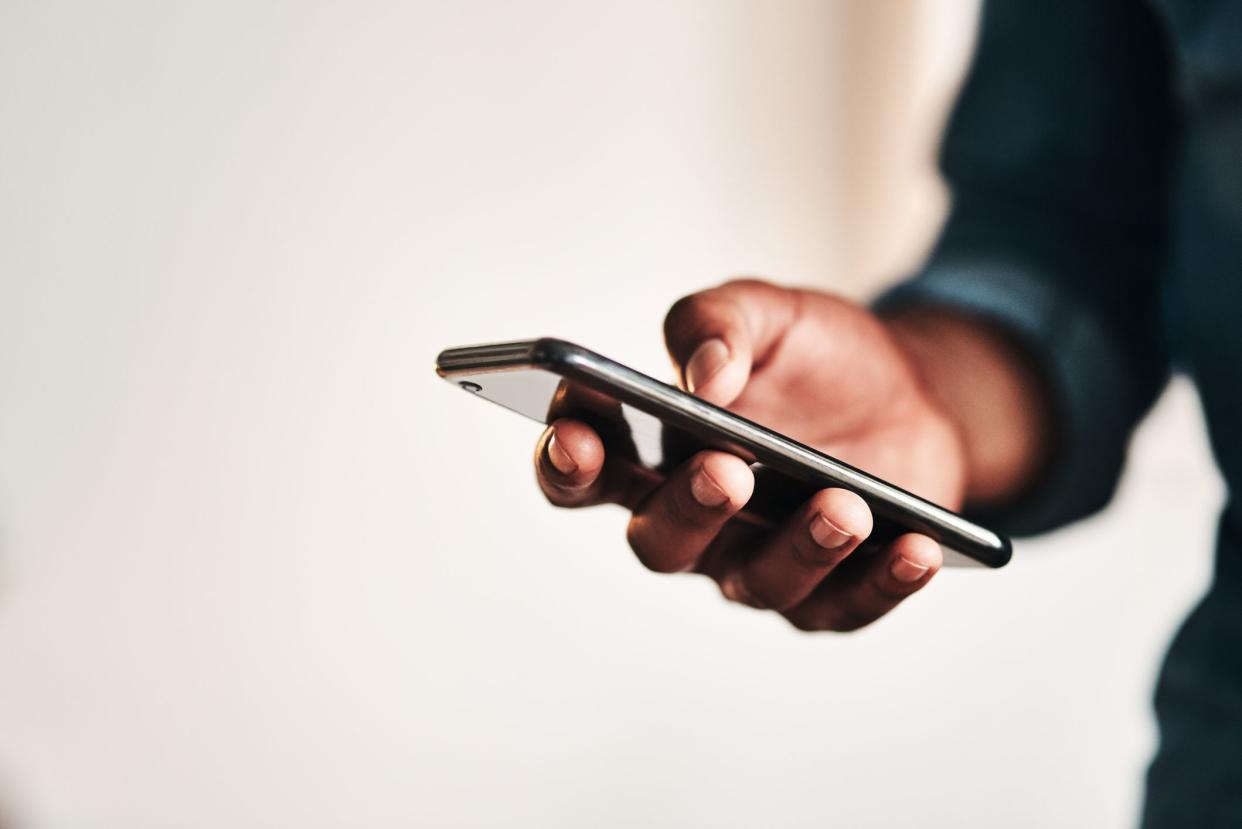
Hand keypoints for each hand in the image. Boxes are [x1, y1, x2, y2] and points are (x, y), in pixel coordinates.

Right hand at [534, 279, 1047, 630]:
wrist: (909, 392)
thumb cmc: (815, 358)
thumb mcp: (768, 312)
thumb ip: (718, 323)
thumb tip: (704, 375)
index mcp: (654, 451)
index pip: (586, 469)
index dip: (567, 461)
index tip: (577, 436)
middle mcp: (694, 519)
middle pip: (659, 542)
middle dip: (687, 511)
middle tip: (724, 471)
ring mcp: (760, 561)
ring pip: (756, 583)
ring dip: (798, 549)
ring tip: (843, 506)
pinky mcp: (831, 593)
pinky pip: (846, 606)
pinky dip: (881, 582)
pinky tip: (914, 549)